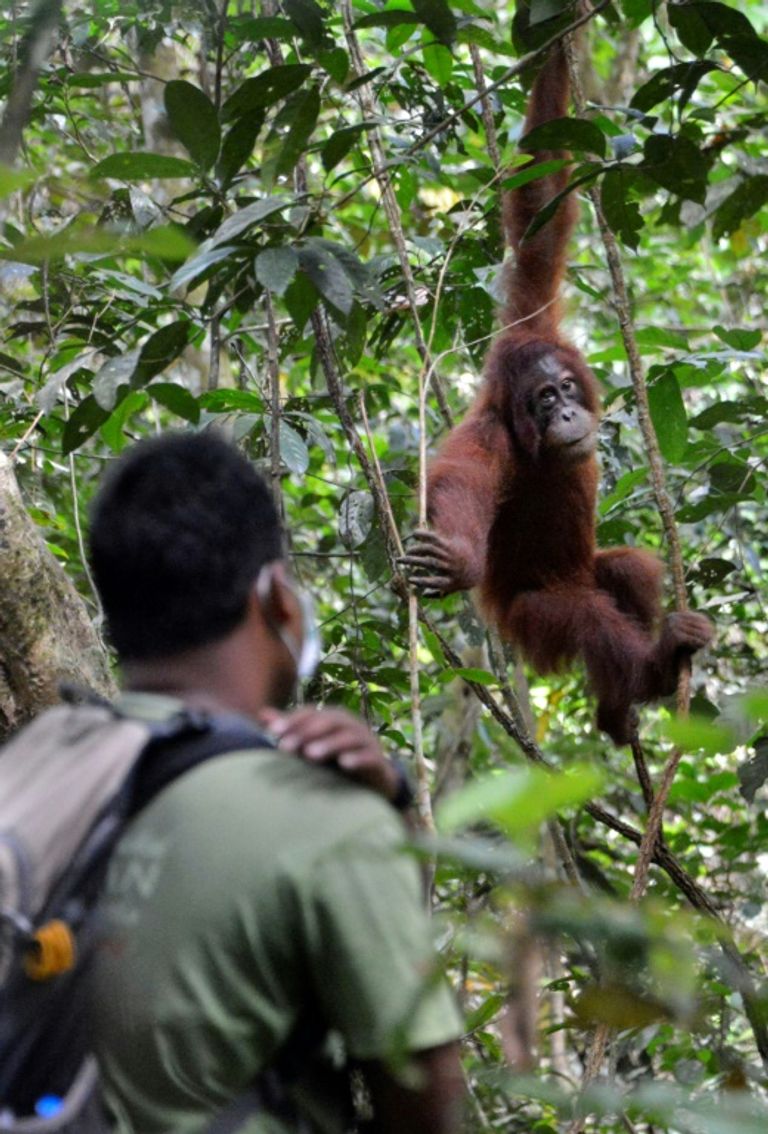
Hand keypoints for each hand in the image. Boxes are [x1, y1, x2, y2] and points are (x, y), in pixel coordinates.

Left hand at [258, 706, 400, 802]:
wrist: (374, 779)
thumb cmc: (336, 758)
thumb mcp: (312, 743)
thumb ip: (291, 729)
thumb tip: (262, 714)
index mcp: (333, 718)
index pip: (311, 713)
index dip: (292, 720)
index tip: (272, 731)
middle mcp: (350, 725)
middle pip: (328, 722)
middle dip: (306, 733)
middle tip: (285, 747)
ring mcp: (366, 741)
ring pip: (347, 738)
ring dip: (329, 744)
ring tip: (310, 755)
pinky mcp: (378, 760)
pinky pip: (369, 756)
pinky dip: (357, 759)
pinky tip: (344, 765)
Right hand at [398, 529, 479, 596]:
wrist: (476, 565)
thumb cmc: (459, 580)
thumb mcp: (452, 589)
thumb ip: (438, 594)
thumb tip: (422, 594)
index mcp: (451, 582)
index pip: (435, 582)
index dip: (422, 581)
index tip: (410, 579)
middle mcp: (451, 567)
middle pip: (430, 563)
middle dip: (413, 561)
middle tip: (399, 560)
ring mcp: (450, 555)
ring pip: (430, 550)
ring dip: (416, 550)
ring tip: (407, 553)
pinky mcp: (449, 544)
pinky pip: (435, 538)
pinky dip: (424, 535)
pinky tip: (414, 534)